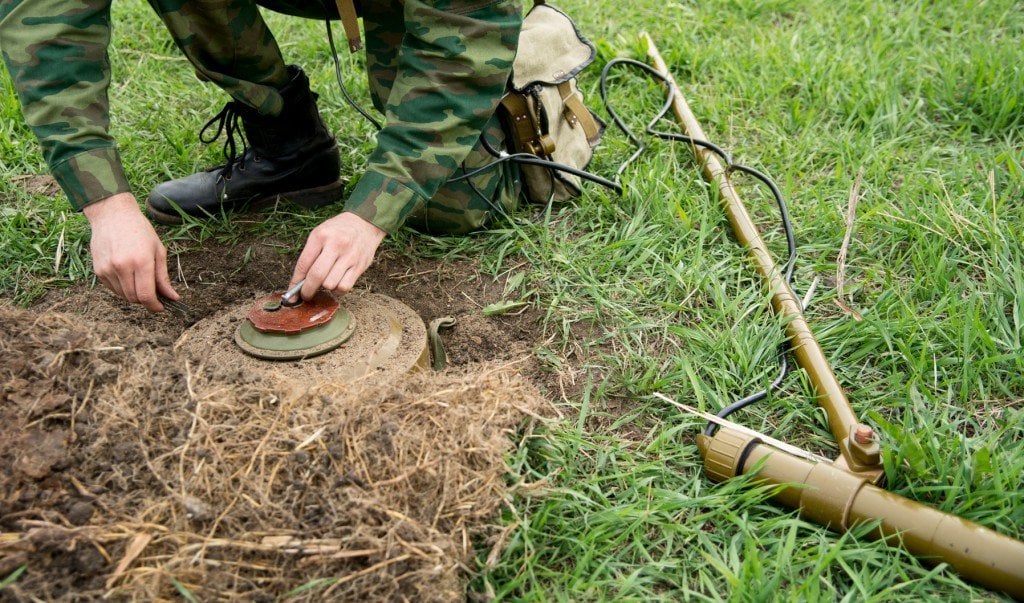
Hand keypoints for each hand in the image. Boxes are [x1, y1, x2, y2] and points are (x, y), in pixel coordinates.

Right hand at [82, 192, 178, 311]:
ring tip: (140, 279)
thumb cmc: (139, 230)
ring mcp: (107, 269)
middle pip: (134, 298)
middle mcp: (121, 267)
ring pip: (123, 295)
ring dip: (134, 294)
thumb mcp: (158, 250)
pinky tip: (127, 275)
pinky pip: (112, 288)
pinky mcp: (98, 270)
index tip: (161, 308)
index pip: (146, 295)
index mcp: (140, 261)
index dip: (154, 306)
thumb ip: (163, 277)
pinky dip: (122, 288)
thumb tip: (172, 297)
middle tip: (153, 293)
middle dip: (146, 300)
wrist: (112, 215)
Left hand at [289, 212, 385, 299]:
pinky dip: (338, 290)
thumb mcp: (320, 233)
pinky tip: (337, 283)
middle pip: (317, 276)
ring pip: (330, 284)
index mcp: (321, 236)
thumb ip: (310, 255)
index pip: (304, 263)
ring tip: (326, 281)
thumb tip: (300, 280)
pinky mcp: (360, 266)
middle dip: (308, 290)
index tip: (292, 293)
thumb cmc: (338, 230)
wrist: (364, 223)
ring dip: (325, 287)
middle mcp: (335, 245)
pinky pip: (345, 287)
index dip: (296, 282)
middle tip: (306, 295)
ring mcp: (349, 256)